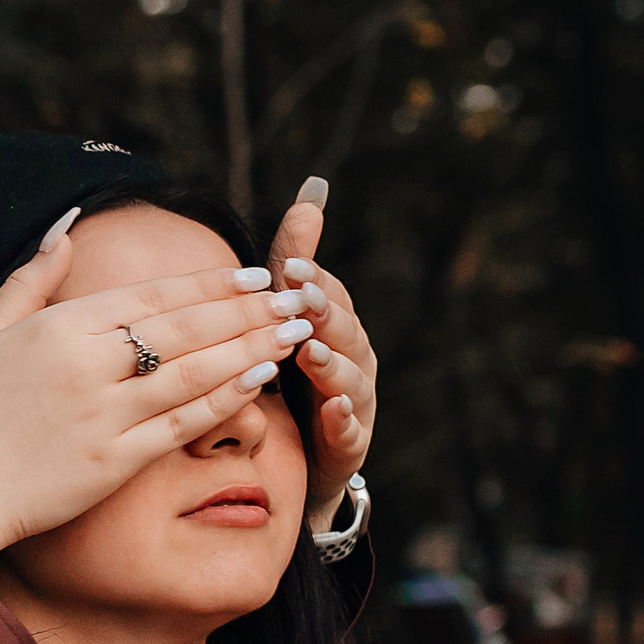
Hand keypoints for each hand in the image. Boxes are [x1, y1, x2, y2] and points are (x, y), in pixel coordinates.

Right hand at [0, 211, 311, 572]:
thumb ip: (28, 280)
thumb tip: (66, 226)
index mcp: (57, 329)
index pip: (151, 296)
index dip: (209, 283)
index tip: (254, 274)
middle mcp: (86, 365)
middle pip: (185, 327)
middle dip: (247, 309)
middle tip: (294, 297)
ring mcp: (103, 414)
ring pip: (195, 371)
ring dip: (252, 346)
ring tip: (294, 330)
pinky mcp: (114, 461)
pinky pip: (183, 422)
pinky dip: (225, 398)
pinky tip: (259, 379)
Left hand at [268, 177, 376, 528]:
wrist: (305, 454)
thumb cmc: (297, 373)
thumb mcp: (289, 316)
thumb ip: (298, 259)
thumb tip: (312, 189)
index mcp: (336, 327)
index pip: (326, 295)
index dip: (311, 280)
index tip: (289, 265)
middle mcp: (353, 358)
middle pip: (342, 330)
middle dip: (323, 312)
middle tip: (299, 298)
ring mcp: (354, 401)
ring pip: (349, 377)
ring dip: (331, 363)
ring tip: (310, 353)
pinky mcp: (348, 443)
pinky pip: (349, 431)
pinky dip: (342, 421)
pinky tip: (331, 412)